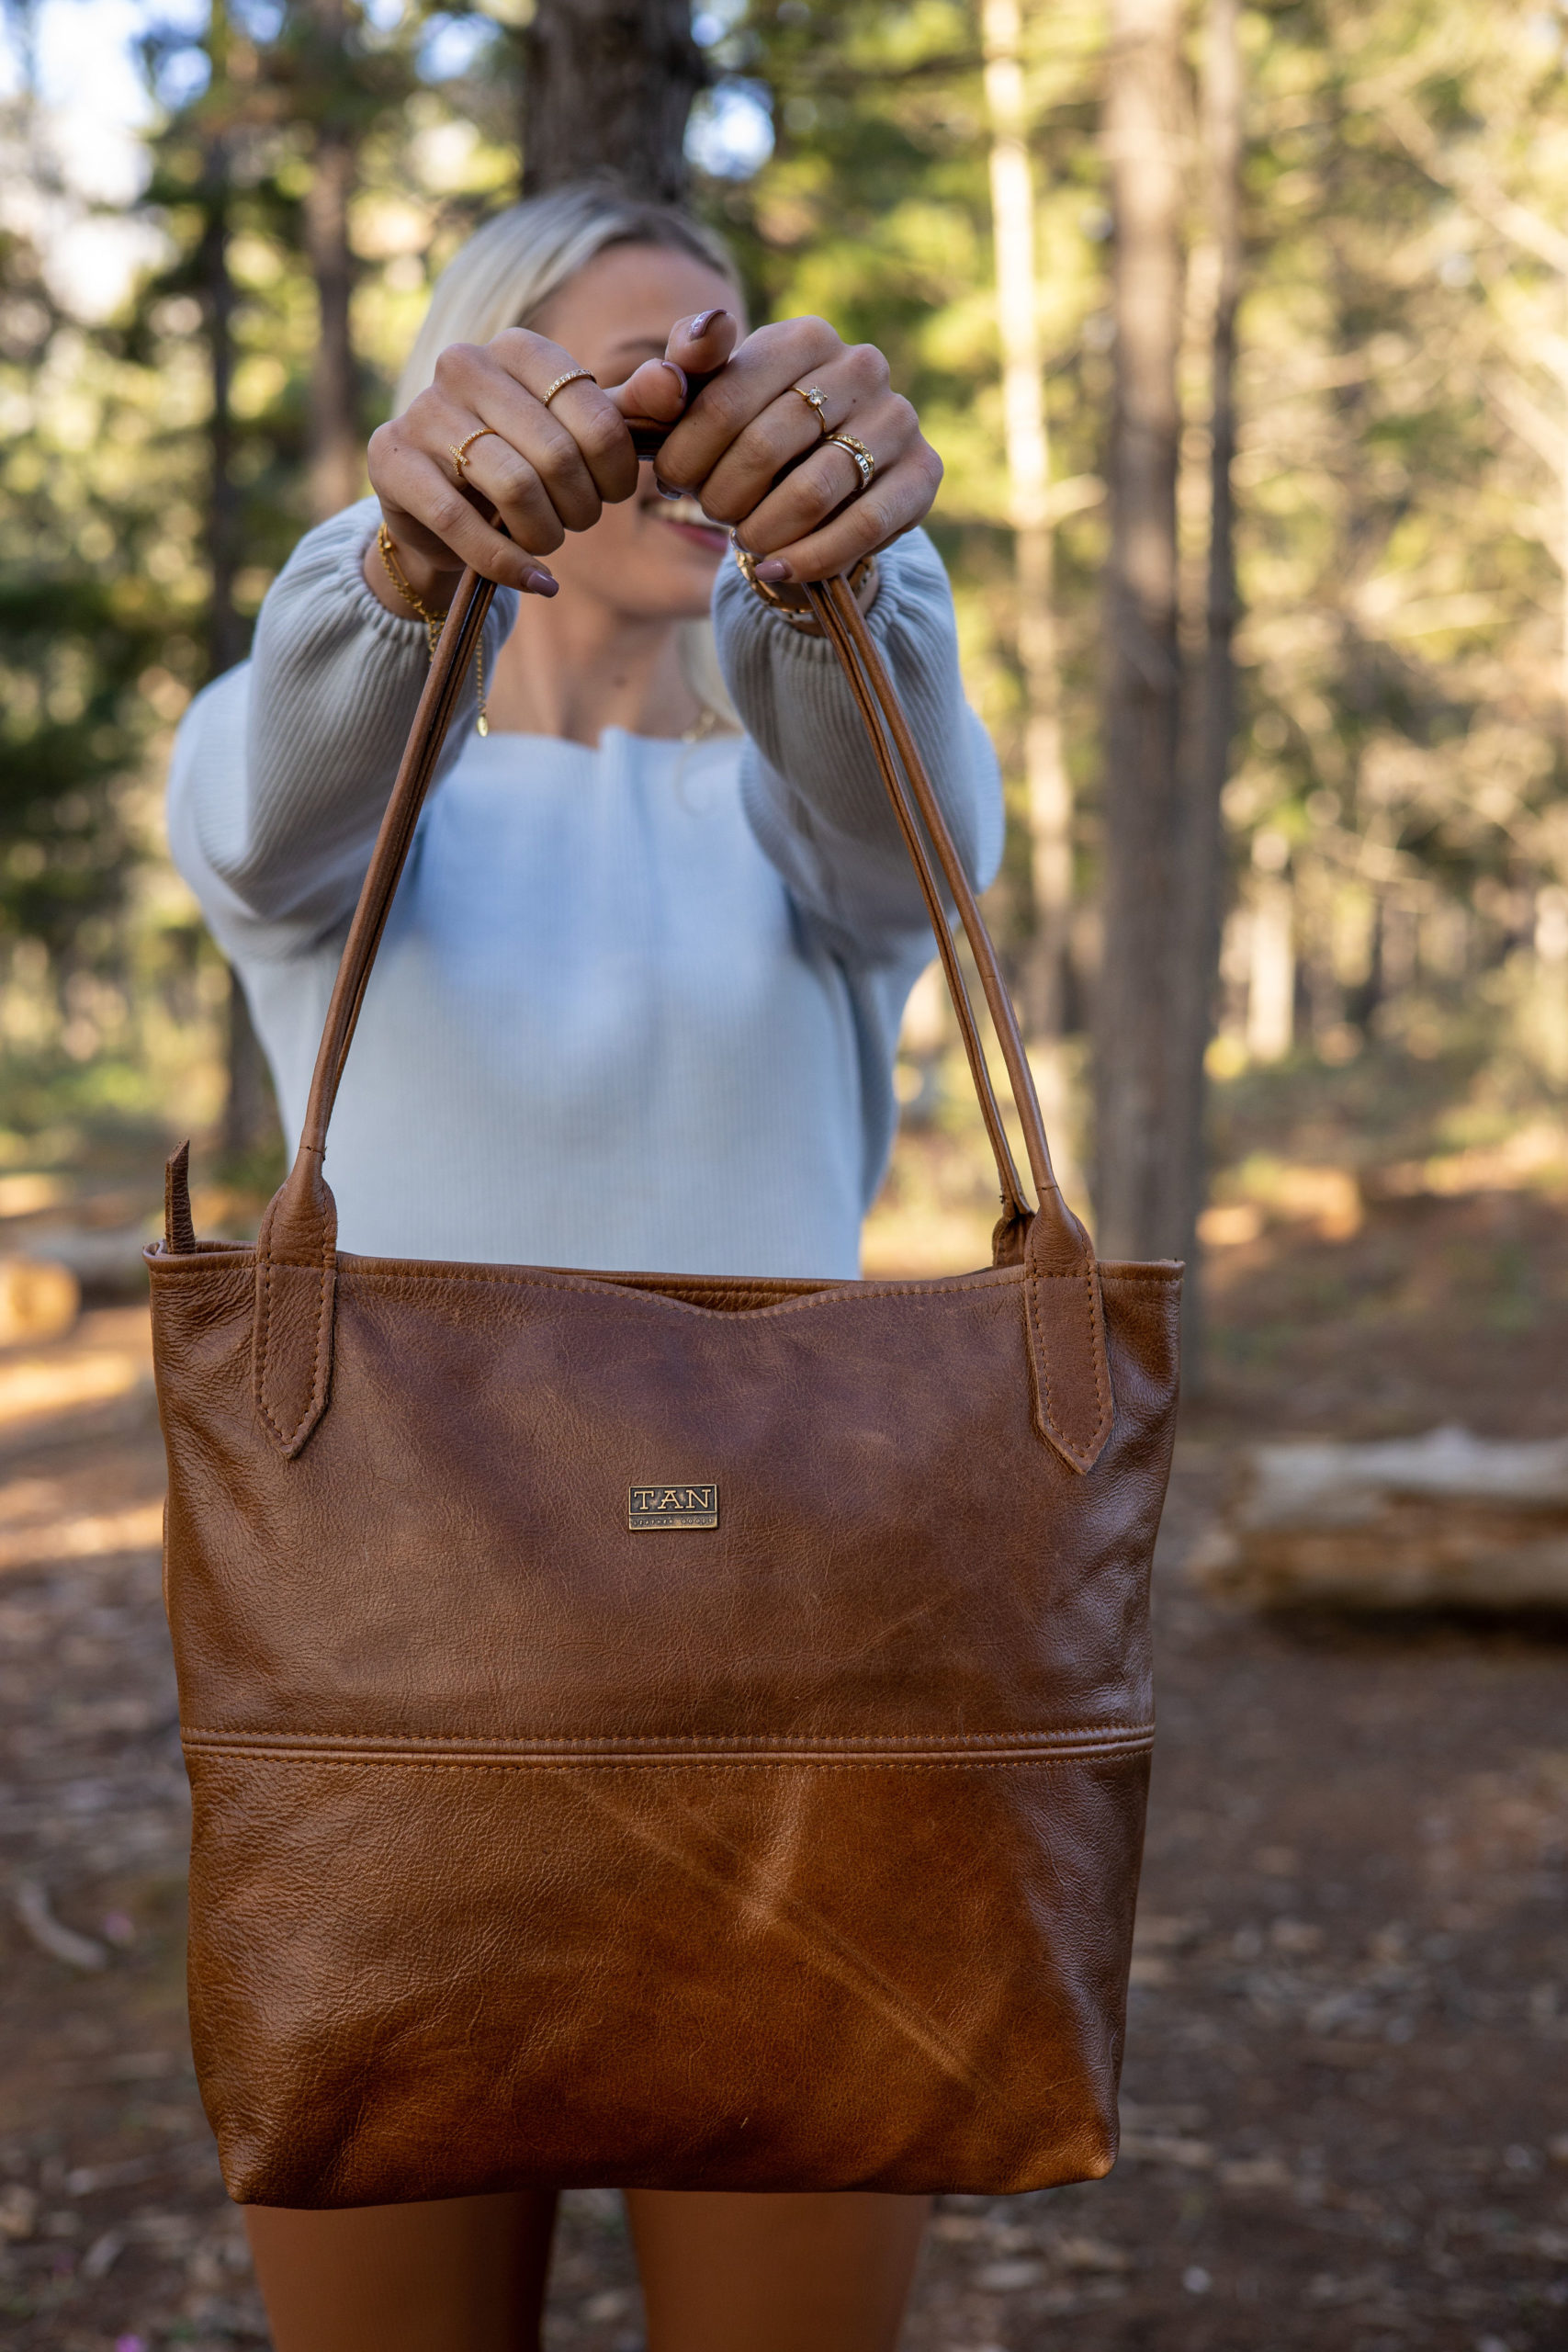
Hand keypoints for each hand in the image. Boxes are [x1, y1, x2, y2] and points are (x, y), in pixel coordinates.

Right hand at [365, 308, 741, 607]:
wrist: (439, 510)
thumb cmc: (521, 464)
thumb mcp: (579, 435)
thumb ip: (628, 412)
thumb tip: (673, 384)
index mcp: (520, 347)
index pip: (596, 413)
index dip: (617, 471)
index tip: (613, 494)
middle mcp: (465, 364)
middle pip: (556, 454)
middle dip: (581, 508)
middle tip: (577, 523)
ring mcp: (422, 410)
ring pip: (513, 487)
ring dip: (545, 534)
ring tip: (548, 542)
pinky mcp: (392, 462)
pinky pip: (461, 522)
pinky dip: (508, 564)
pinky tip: (533, 578)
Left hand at [655, 318, 941, 584]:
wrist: (824, 481)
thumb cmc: (751, 432)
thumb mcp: (706, 399)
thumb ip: (672, 380)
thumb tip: (662, 383)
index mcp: (804, 336)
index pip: (723, 400)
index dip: (685, 455)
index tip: (673, 483)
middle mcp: (861, 365)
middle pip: (765, 448)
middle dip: (723, 496)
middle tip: (712, 513)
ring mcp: (898, 419)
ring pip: (812, 493)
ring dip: (763, 531)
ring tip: (746, 538)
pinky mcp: (924, 473)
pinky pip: (861, 528)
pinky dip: (810, 559)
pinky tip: (776, 569)